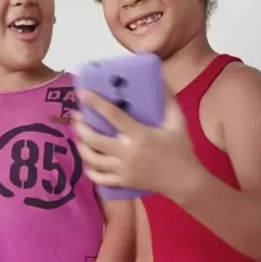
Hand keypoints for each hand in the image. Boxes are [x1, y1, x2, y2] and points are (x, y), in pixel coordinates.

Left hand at [73, 87, 195, 196]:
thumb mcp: (177, 122)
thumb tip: (160, 78)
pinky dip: (90, 171)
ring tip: (78, 137)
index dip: (95, 103)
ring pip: (93, 159)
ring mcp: (123, 170)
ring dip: (81, 147)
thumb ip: (168, 100)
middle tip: (76, 117)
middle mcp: (127, 152)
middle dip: (80, 127)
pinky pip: (100, 179)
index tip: (82, 93)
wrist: (184, 181)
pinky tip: (88, 162)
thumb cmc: (180, 149)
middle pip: (94, 139)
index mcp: (139, 135)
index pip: (113, 116)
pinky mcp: (122, 182)